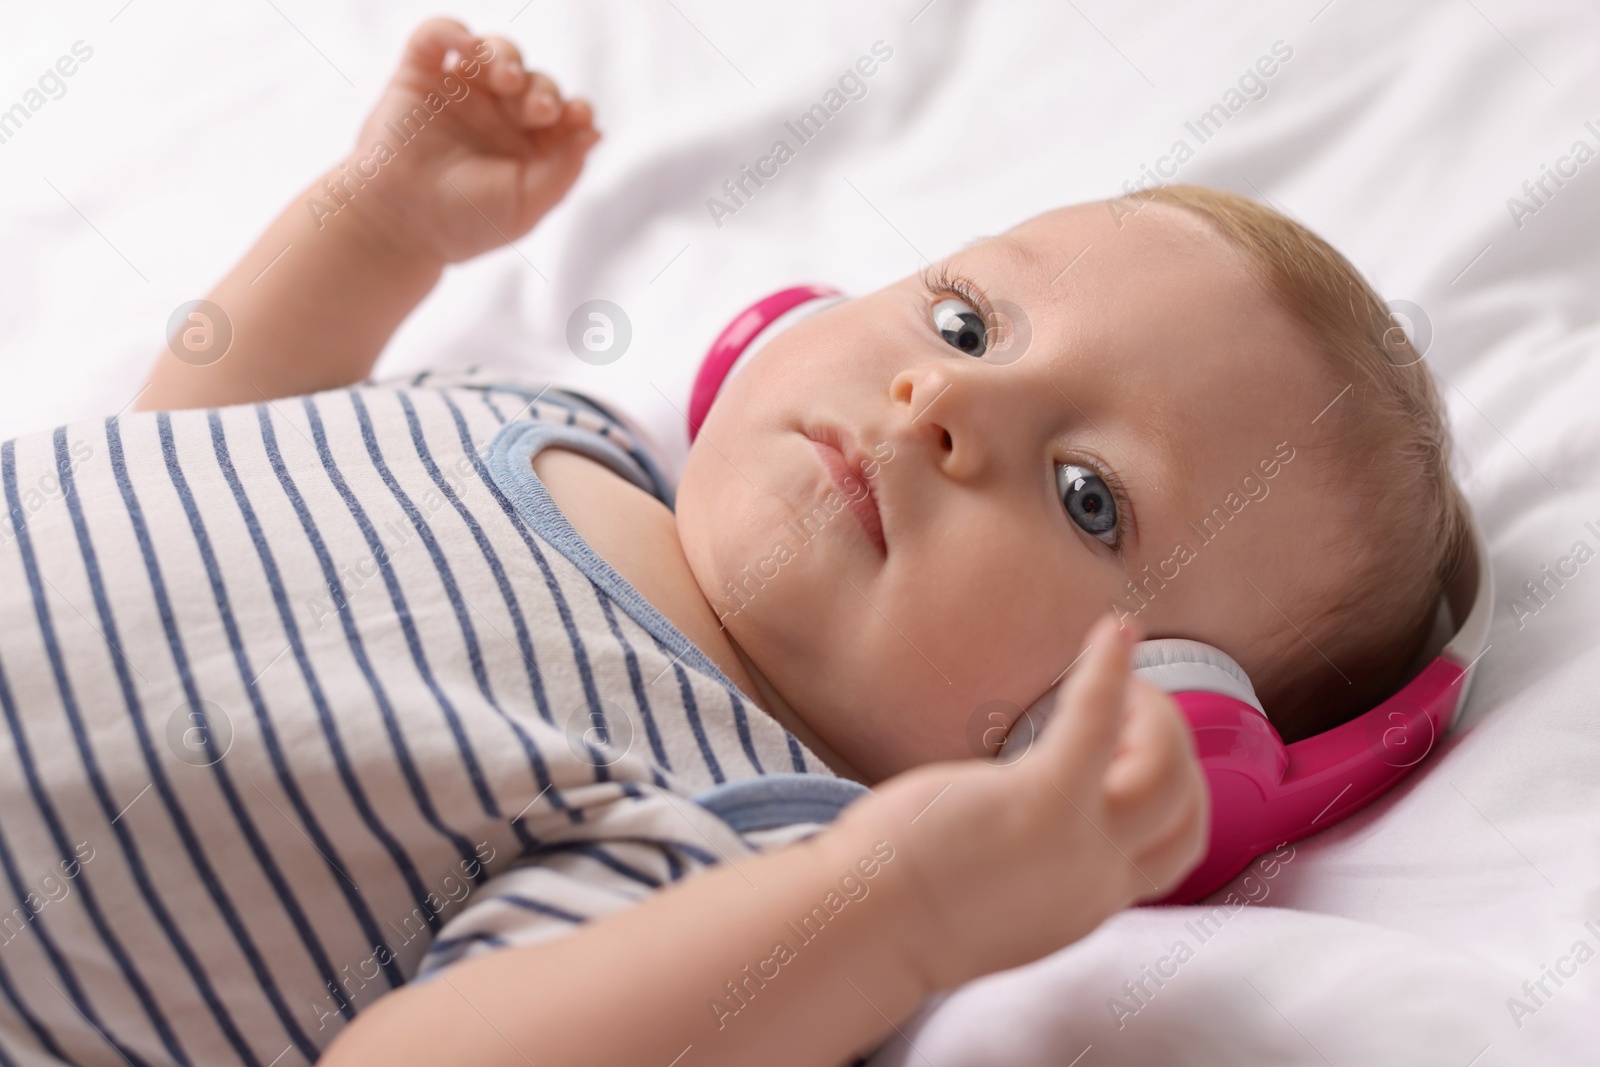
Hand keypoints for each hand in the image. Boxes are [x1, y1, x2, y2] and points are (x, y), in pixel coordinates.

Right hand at [339, 18, 599, 263]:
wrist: (399, 225)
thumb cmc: (463, 223)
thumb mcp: (526, 205)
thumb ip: (564, 169)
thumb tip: (595, 131)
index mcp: (528, 146)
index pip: (563, 113)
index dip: (575, 109)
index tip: (577, 115)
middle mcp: (497, 115)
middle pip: (535, 81)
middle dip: (543, 90)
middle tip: (537, 111)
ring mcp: (460, 92)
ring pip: (495, 51)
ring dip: (507, 58)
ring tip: (507, 80)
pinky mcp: (419, 76)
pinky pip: (437, 35)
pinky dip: (453, 31)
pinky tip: (468, 48)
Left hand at [829, 615, 1208, 994]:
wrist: (863, 930)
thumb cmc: (902, 901)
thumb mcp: (998, 894)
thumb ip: (1031, 863)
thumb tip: (1016, 816)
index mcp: (1089, 902)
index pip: (1177, 849)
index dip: (1175, 788)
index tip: (1136, 747)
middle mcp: (1099, 883)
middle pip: (1186, 806)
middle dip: (1171, 742)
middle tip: (1130, 701)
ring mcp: (1079, 847)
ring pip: (1166, 771)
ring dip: (1154, 711)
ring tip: (1121, 674)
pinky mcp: (1043, 805)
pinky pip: (1098, 726)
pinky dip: (1112, 673)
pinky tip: (1114, 631)